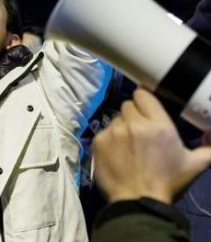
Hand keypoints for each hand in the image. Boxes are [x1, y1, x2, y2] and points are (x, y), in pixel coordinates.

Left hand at [93, 88, 210, 203]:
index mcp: (158, 124)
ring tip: (127, 146)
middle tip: (139, 133)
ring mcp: (114, 131)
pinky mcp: (99, 141)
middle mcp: (135, 123)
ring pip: (115, 119)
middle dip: (133, 116)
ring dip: (121, 128)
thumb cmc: (168, 182)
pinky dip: (109, 140)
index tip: (146, 111)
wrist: (139, 203)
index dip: (144, 102)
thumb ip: (208, 148)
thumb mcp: (193, 165)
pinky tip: (116, 154)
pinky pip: (103, 132)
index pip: (142, 95)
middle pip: (128, 106)